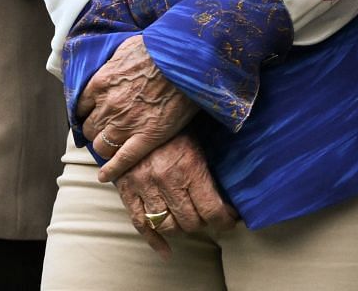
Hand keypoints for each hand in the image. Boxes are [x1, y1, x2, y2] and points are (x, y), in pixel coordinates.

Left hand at [79, 36, 197, 182]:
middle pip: (90, 128)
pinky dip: (111, 170)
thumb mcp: (125, 49)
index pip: (81, 107)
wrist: (180, 60)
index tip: (92, 115)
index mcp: (100, 84)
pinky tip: (105, 177)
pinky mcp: (144, 137)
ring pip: (101, 146)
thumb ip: (112, 64)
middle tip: (104, 131)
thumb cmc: (156, 49)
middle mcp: (107, 106)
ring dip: (103, 147)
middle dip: (95, 130)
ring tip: (110, 147)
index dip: (87, 113)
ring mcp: (124, 124)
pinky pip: (122, 159)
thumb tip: (111, 65)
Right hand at [111, 134, 238, 257]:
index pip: (213, 211)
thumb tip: (230, 196)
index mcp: (189, 166)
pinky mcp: (126, 189)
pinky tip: (165, 250)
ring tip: (188, 219)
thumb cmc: (173, 124)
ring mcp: (144, 185)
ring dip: (181, 228)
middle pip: (191, 222)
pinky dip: (153, 241)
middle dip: (203, 223)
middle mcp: (166, 179)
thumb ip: (208, 168)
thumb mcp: (197, 140)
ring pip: (167, 226)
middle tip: (208, 216)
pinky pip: (139, 224)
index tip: (231, 219)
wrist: (136, 108)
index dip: (226, 221)